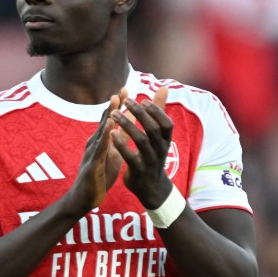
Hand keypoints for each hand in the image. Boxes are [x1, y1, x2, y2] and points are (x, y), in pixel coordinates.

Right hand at [72, 89, 128, 210]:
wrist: (84, 198)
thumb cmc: (99, 177)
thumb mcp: (112, 155)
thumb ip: (119, 140)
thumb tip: (127, 127)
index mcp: (100, 142)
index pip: (109, 120)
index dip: (117, 106)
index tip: (126, 90)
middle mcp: (94, 144)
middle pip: (105, 121)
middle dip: (114, 106)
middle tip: (123, 89)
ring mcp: (92, 154)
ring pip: (101, 132)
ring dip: (108, 116)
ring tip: (116, 103)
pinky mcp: (92, 166)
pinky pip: (99, 150)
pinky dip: (105, 138)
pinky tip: (110, 128)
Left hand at [110, 85, 173, 208]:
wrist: (151, 188)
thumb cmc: (153, 156)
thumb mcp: (159, 136)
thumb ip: (159, 112)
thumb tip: (164, 87)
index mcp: (166, 141)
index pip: (166, 123)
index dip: (156, 111)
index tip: (142, 100)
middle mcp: (160, 150)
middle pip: (152, 129)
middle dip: (139, 114)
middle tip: (126, 102)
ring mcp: (150, 161)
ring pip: (140, 141)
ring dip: (127, 125)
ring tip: (114, 114)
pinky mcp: (138, 171)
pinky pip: (130, 156)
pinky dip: (121, 144)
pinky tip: (111, 134)